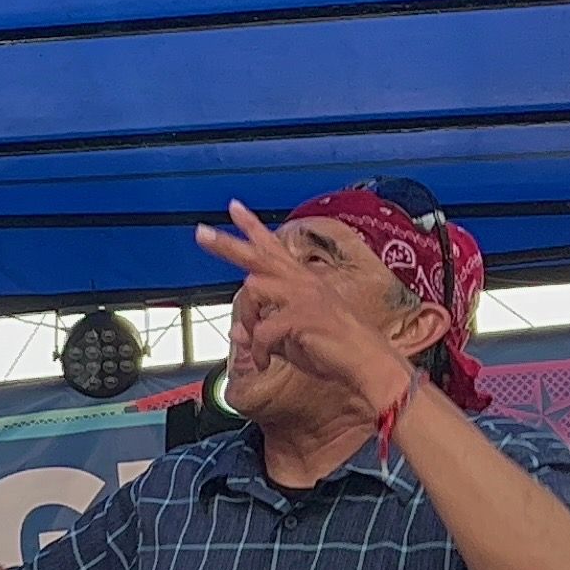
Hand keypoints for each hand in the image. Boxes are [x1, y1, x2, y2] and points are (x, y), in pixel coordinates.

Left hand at [194, 200, 413, 411]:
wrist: (367, 362)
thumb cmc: (335, 351)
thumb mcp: (290, 341)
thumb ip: (263, 334)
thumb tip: (237, 332)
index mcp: (301, 282)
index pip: (273, 248)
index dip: (253, 227)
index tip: (234, 207)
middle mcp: (301, 282)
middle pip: (257, 255)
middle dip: (227, 244)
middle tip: (202, 233)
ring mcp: (303, 296)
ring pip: (253, 288)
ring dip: (247, 317)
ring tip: (258, 344)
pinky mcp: (302, 315)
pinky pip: (261, 329)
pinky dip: (258, 350)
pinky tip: (265, 362)